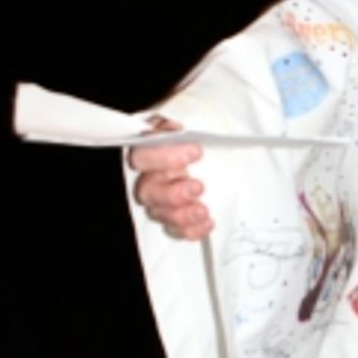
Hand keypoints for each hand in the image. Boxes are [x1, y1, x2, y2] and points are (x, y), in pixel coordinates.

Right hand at [128, 117, 213, 238]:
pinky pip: (173, 229)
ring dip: (181, 216)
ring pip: (158, 213)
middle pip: (148, 190)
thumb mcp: (196, 126)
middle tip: (199, 188)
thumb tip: (190, 136)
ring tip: (204, 211)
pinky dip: (190, 230)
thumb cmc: (199, 138)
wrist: (212, 154)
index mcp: (151, 149)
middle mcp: (149, 176)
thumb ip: (188, 130)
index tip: (197, 152)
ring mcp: (158, 199)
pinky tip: (207, 224)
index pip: (145, 154)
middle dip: (173, 194)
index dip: (166, 156)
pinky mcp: (172, 216)